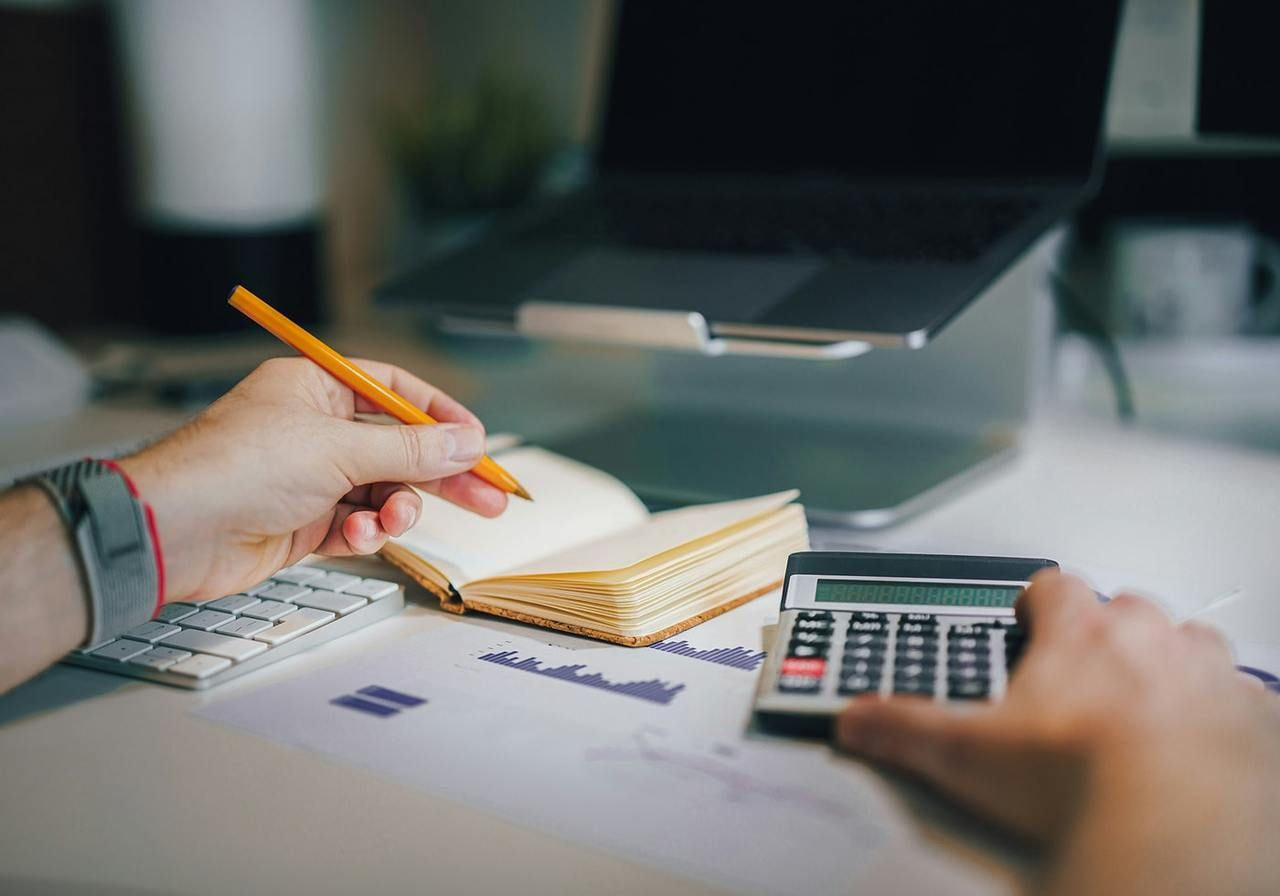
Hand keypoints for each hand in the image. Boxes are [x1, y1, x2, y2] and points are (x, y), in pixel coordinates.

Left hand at [119, 357, 506, 602]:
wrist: (175, 530)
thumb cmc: (236, 468)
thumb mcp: (338, 448)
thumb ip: (410, 449)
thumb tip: (465, 443)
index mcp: (317, 388)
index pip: (396, 391)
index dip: (441, 416)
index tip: (478, 443)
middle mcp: (314, 428)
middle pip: (399, 447)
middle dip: (442, 475)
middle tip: (490, 498)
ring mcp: (309, 477)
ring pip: (382, 491)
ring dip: (396, 509)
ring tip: (393, 520)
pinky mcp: (303, 522)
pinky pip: (356, 525)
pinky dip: (364, 534)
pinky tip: (358, 538)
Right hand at [834, 572, 1279, 865]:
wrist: (1176, 823)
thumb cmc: (1078, 778)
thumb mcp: (967, 754)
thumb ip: (904, 727)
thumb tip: (855, 718)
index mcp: (1081, 634)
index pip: (1054, 585)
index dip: (1039, 602)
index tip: (1030, 621)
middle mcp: (1150, 638)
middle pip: (1128, 608)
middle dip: (1109, 633)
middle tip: (1085, 678)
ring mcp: (1210, 674)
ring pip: (1193, 642)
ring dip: (1174, 663)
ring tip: (1149, 704)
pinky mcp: (1257, 719)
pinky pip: (1247, 697)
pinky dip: (1227, 712)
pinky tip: (1205, 743)